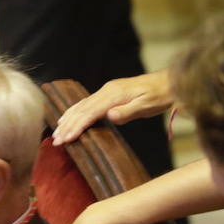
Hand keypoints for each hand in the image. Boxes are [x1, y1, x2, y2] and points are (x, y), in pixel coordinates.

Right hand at [52, 70, 174, 145]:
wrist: (168, 82)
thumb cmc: (159, 96)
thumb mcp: (147, 106)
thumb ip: (128, 111)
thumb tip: (109, 116)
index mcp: (114, 95)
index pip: (91, 112)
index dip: (77, 126)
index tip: (66, 138)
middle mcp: (107, 91)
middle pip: (82, 109)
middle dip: (68, 125)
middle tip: (56, 141)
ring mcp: (106, 91)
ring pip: (82, 106)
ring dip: (68, 119)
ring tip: (57, 132)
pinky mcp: (108, 93)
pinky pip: (87, 103)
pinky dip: (75, 112)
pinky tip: (67, 117)